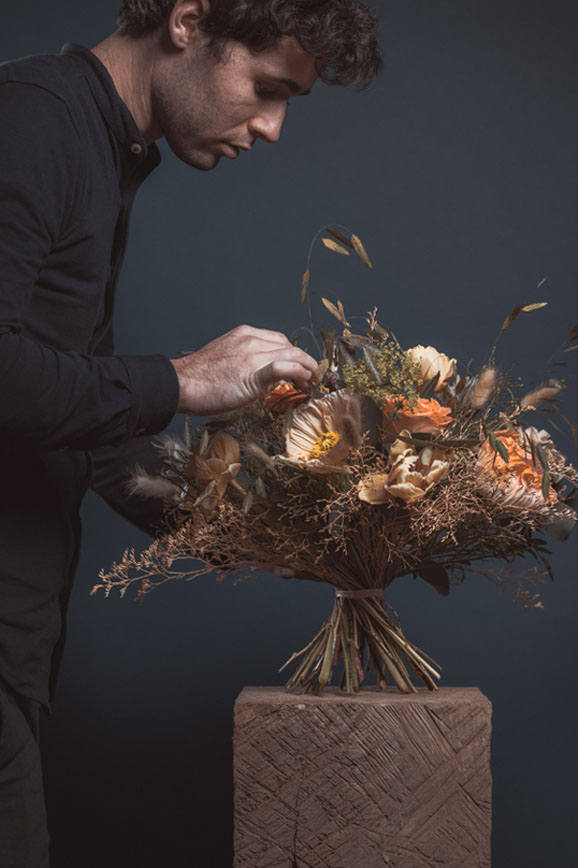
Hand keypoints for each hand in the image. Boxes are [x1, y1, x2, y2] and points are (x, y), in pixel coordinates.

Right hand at [170, 325, 320, 414]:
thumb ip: (243, 360)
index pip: (278, 340)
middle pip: (288, 346)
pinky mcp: (254, 373)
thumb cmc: (198, 378)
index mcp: (244, 334)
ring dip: (308, 367)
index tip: (299, 366)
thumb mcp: (224, 358)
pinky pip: (285, 368)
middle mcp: (251, 340)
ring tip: (313, 380)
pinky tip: (306, 381)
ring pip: (292, 354)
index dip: (293, 353)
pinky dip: (300, 372)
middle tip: (310, 375)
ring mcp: (253, 355)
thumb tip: (256, 374)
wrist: (182, 384)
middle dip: (303, 360)